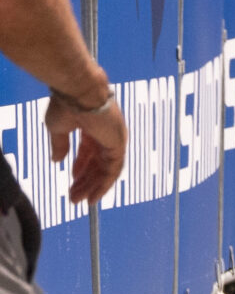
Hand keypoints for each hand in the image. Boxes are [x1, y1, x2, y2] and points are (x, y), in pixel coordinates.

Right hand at [44, 88, 125, 206]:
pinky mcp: (118, 143)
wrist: (79, 93)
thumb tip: (57, 160)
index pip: (89, 150)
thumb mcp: (58, 128)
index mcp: (92, 126)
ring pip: (105, 168)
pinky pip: (114, 169)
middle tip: (73, 197)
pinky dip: (105, 184)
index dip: (81, 166)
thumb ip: (60, 145)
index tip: (72, 179)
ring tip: (79, 201)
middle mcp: (106, 132)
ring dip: (93, 186)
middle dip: (86, 180)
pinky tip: (94, 196)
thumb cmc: (68, 104)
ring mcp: (114, 138)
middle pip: (98, 162)